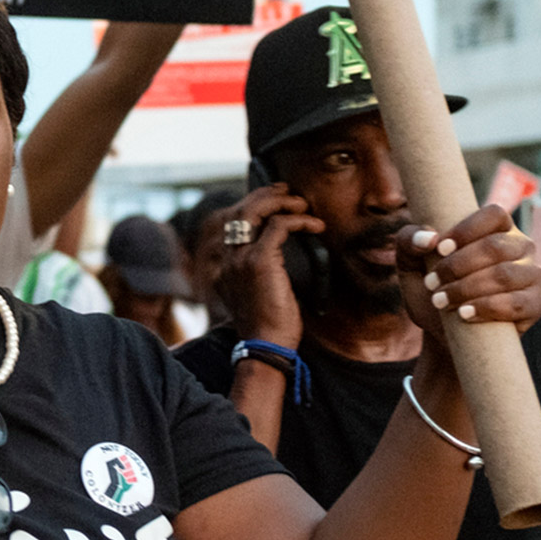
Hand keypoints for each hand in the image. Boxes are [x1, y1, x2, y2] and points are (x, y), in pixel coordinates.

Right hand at [206, 187, 323, 350]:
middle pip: (239, 210)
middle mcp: (227, 260)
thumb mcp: (263, 297)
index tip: (277, 202)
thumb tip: (287, 258)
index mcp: (225, 268)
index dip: (255, 206)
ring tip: (302, 204)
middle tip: (288, 191)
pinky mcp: (258, 262)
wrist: (267, 348)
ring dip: (280, 201)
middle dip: (265, 195)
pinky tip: (314, 225)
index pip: (233, 223)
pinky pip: (278, 226)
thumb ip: (266, 275)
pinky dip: (298, 220)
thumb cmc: (272, 328)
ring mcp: (239, 259)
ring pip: (253, 211)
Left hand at [399, 205, 540, 343]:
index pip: (494, 214)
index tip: (439, 249)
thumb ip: (409, 242)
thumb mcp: (411, 265)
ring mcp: (532, 274)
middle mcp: (520, 247)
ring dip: (467, 289)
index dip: (467, 229)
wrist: (446, 334)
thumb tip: (428, 238)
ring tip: (441, 302)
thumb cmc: (433, 290)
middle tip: (432, 284)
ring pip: (505, 275)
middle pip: (496, 246)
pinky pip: (518, 303)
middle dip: (458, 266)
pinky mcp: (536, 304)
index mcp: (496, 229)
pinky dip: (487, 308)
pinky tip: (464, 314)